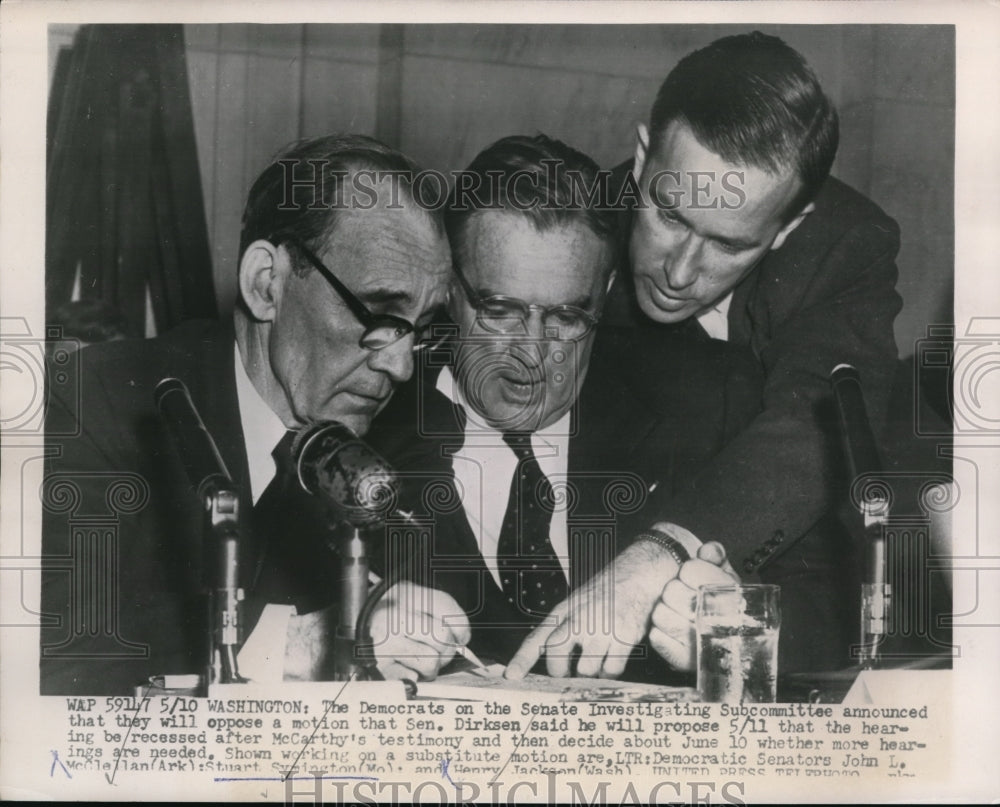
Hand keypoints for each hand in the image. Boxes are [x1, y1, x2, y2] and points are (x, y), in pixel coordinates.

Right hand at [369, 582, 470, 680]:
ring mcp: (385, 640)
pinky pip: (413, 678)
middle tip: (439, 654)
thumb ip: (432, 612)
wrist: (340, 631)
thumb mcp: (405, 599)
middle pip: (442, 636)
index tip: (462, 638)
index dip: (461, 626)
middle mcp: (394, 614)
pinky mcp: (378, 665)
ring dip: (430, 669)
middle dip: (446, 651)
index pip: (446, 606)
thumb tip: (459, 638)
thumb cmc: (379, 617)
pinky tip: (402, 668)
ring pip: (431, 661)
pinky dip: (412, 678)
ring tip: (418, 663)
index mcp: (404, 592)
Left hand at [505, 540, 684, 680]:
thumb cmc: (605, 593)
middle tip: (567, 674)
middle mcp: (579, 619)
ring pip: (585, 670)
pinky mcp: (623, 637)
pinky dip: (610, 672)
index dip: (522, 659)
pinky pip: (611, 670)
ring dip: (590, 674)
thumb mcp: (575, 604)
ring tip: (596, 661)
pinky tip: (612, 661)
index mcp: (563, 612)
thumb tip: (550, 660)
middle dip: (560, 673)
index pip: (537, 639)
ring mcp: (601, 628)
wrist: (636, 576)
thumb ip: (561, 628)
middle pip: (556, 657)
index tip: (511, 676)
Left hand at [648, 541, 739, 671]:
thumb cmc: (722, 600)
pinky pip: (657, 637)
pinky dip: (660, 632)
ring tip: (678, 613)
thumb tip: (709, 551)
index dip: (688, 571)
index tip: (692, 576)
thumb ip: (715, 556)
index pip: (691, 570)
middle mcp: (718, 621)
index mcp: (731, 595)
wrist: (727, 641)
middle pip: (672, 591)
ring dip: (665, 611)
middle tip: (684, 595)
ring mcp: (700, 642)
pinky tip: (674, 630)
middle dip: (675, 590)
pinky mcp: (683, 660)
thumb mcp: (724, 573)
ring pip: (660, 614)